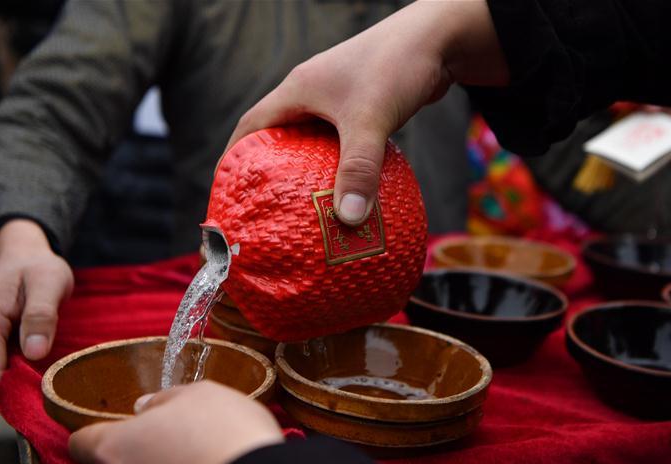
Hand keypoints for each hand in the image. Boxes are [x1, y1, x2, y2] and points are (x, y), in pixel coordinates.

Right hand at [0, 219, 72, 395]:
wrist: (21, 255)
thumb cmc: (38, 268)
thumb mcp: (50, 284)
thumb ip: (42, 317)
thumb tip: (34, 353)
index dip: (18, 389)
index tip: (47, 397)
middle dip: (19, 385)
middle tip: (54, 383)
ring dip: (16, 377)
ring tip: (45, 366)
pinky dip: (11, 369)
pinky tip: (32, 360)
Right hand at [227, 0, 506, 225]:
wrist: (440, 37)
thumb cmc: (397, 66)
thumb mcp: (371, 120)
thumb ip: (358, 169)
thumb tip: (349, 219)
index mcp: (298, 90)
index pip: (251, 126)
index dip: (235, 159)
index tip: (230, 192)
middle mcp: (312, 93)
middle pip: (278, 136)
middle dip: (269, 172)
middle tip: (267, 209)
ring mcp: (338, 98)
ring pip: (311, 141)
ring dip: (306, 171)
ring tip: (304, 208)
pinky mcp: (363, 106)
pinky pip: (340, 142)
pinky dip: (338, 166)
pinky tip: (348, 191)